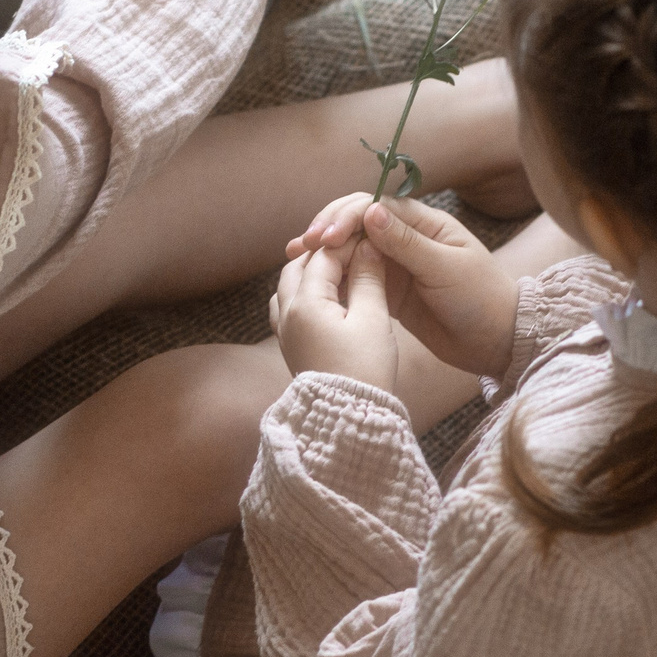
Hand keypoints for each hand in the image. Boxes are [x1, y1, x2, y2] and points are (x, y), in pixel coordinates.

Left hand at [270, 239, 399, 391]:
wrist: (347, 420)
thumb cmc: (364, 370)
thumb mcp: (372, 319)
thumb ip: (369, 278)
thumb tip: (367, 246)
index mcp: (305, 303)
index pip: (323, 257)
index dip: (348, 242)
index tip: (370, 236)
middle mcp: (286, 314)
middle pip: (298, 267)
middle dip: (325, 254)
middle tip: (355, 249)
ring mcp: (284, 332)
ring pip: (289, 287)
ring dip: (311, 274)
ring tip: (340, 271)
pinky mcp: (291, 347)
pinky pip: (289, 308)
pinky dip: (305, 295)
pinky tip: (326, 300)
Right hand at [287, 195, 517, 380]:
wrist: (497, 342)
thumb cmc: (481, 300)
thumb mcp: (446, 269)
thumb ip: (407, 243)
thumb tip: (370, 211)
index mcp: (424, 222)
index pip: (376, 206)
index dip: (347, 217)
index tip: (327, 238)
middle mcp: (406, 237)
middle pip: (358, 221)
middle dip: (329, 228)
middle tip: (303, 245)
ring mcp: (396, 263)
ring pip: (352, 247)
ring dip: (325, 250)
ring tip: (295, 257)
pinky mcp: (388, 290)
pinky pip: (355, 275)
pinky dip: (333, 274)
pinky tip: (311, 279)